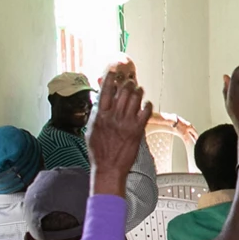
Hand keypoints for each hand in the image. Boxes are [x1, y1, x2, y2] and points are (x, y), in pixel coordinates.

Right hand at [87, 61, 152, 189]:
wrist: (109, 168)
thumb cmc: (98, 151)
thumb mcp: (91, 130)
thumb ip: (95, 113)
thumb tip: (98, 100)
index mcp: (100, 116)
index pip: (105, 91)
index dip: (110, 79)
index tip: (113, 71)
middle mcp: (113, 117)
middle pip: (123, 92)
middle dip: (128, 84)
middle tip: (130, 81)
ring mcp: (126, 123)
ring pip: (135, 99)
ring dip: (138, 91)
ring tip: (139, 89)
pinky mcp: (137, 130)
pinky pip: (145, 112)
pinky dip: (147, 105)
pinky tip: (147, 104)